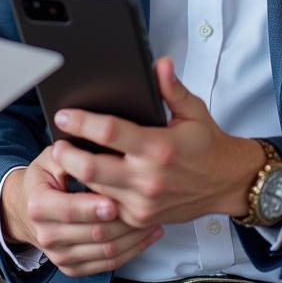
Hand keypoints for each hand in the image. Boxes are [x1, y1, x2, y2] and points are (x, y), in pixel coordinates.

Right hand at [0, 145, 162, 277]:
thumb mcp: (49, 158)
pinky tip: (146, 234)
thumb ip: (68, 154)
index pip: (69, 210)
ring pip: (104, 251)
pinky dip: (131, 250)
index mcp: (38, 205)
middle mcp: (46, 234)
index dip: (92, 207)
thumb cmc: (45, 178)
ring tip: (153, 217)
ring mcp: (60, 255)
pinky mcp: (73, 267)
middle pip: (92, 233)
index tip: (114, 201)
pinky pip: (108, 264)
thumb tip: (85, 142)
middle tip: (145, 206)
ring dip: (132, 236)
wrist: (27, 208)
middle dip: (121, 221)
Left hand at [50, 58, 263, 229]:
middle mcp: (148, 177)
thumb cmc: (206, 144)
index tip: (64, 114)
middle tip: (56, 143)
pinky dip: (92, 195)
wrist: (225, 183)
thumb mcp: (192, 110)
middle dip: (68, 155)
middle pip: (92, 168)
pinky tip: (83, 181)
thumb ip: (171, 88)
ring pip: (95, 191)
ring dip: (76, 175)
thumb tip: (160, 64)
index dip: (82, 122)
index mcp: (158, 146)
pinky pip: (106, 208)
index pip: (110, 132)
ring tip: (64, 158)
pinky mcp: (140, 218)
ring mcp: (143, 202)